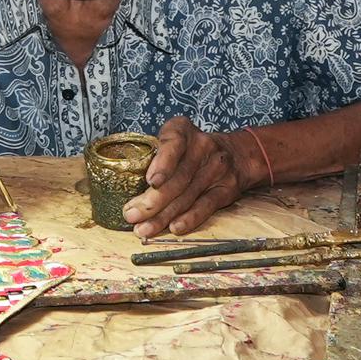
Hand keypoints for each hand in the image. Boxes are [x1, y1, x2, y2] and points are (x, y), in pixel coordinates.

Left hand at [125, 116, 258, 235]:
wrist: (237, 154)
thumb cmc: (190, 148)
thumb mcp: (173, 138)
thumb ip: (154, 154)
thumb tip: (123, 182)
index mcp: (183, 130)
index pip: (173, 144)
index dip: (163, 164)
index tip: (151, 181)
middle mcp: (202, 147)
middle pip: (177, 179)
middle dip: (152, 201)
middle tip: (131, 215)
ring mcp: (216, 169)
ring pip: (187, 196)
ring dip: (163, 216)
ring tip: (144, 229)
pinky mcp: (226, 189)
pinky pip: (205, 206)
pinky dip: (189, 219)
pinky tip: (174, 227)